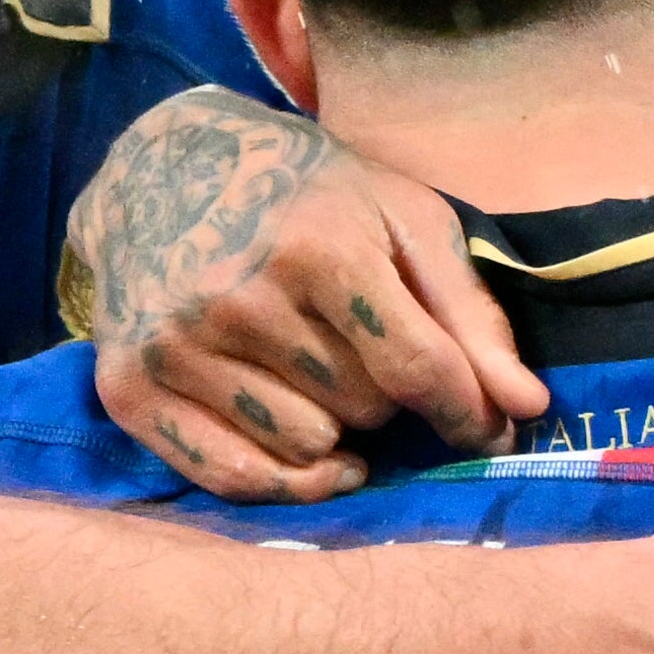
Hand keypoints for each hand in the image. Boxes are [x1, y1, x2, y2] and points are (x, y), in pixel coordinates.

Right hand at [69, 88, 550, 498]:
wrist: (163, 173)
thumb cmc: (309, 194)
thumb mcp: (404, 220)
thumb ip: (470, 314)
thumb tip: (524, 408)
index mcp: (316, 246)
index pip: (418, 369)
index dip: (470, 412)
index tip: (491, 428)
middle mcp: (237, 300)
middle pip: (365, 411)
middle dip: (386, 394)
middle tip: (362, 348)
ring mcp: (176, 348)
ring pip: (308, 451)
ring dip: (335, 429)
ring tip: (317, 371)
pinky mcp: (129, 389)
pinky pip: (234, 479)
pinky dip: (286, 479)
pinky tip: (310, 449)